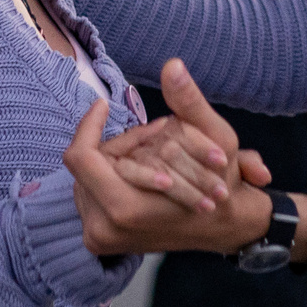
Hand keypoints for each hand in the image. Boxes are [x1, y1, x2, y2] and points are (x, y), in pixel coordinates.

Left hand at [68, 59, 273, 256]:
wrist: (226, 229)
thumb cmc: (221, 183)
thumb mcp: (214, 138)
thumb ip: (188, 102)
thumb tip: (172, 65)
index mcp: (124, 208)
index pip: (79, 156)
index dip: (88, 124)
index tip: (103, 104)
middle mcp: (103, 229)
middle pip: (87, 165)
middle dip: (117, 145)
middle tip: (152, 137)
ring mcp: (99, 238)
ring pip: (87, 178)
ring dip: (114, 161)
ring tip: (152, 156)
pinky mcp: (98, 240)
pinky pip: (90, 194)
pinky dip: (111, 178)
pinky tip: (140, 174)